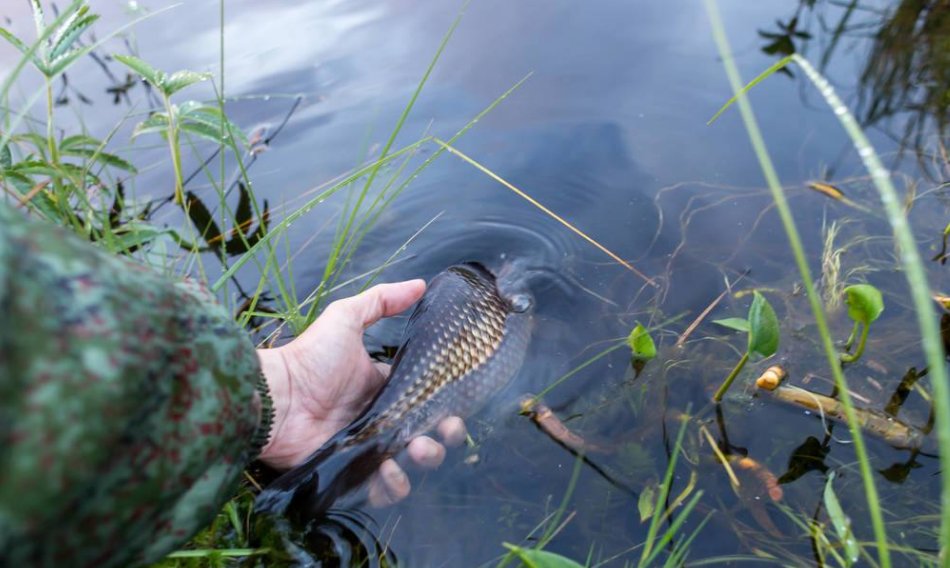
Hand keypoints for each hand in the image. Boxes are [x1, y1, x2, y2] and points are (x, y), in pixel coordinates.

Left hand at [256, 280, 466, 506]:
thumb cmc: (308, 358)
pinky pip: (383, 490)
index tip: (457, 404)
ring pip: (412, 464)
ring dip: (426, 458)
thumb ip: (381, 300)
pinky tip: (392, 470)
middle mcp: (380, 420)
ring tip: (418, 448)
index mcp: (383, 388)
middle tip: (445, 429)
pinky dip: (395, 485)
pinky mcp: (352, 473)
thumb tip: (422, 284)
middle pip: (427, 434)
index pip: (425, 400)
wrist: (275, 398)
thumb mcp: (345, 318)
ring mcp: (368, 449)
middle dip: (445, 435)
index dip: (445, 403)